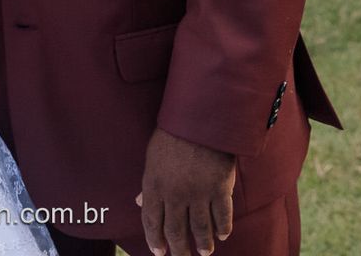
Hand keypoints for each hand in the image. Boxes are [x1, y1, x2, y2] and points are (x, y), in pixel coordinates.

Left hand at [137, 128, 236, 255]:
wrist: (200, 117)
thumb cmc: (173, 134)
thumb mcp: (152, 157)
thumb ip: (147, 183)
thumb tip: (137, 202)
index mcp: (154, 185)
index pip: (152, 221)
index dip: (154, 239)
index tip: (159, 252)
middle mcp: (175, 194)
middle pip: (176, 230)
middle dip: (178, 249)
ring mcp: (198, 193)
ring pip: (200, 228)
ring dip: (202, 243)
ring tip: (204, 252)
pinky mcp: (219, 188)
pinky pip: (222, 215)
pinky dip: (222, 227)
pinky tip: (222, 234)